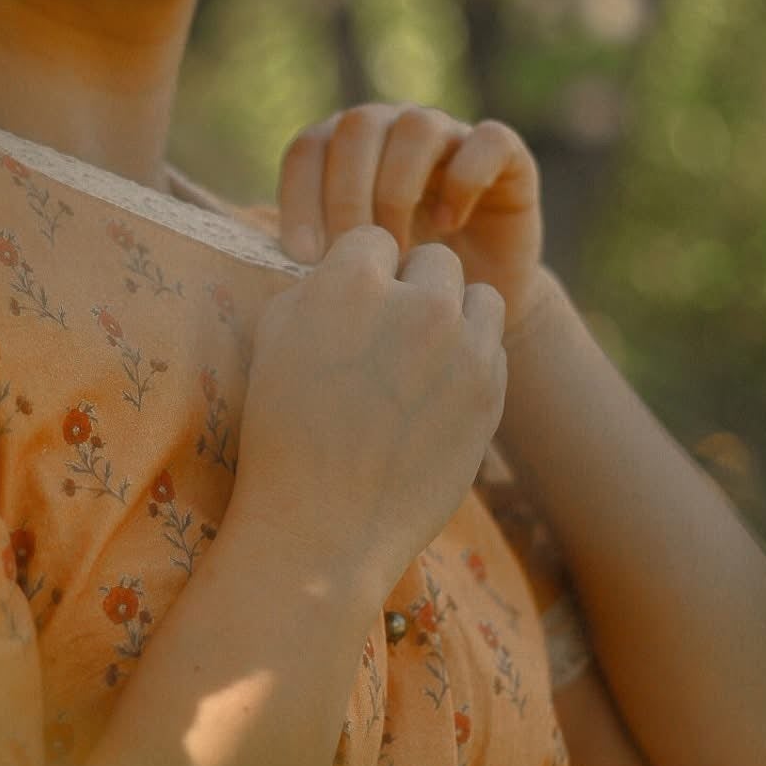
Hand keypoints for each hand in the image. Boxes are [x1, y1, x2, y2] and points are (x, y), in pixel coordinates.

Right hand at [236, 228, 507, 596]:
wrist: (322, 526)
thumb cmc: (282, 433)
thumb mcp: (273, 339)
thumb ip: (314, 287)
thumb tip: (345, 266)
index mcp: (351, 282)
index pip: (374, 239)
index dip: (361, 273)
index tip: (351, 311)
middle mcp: (416, 303)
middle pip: (434, 261)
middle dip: (414, 288)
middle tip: (389, 336)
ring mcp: (462, 347)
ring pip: (479, 297)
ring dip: (456, 316)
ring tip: (421, 359)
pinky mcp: (491, 389)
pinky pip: (493, 346)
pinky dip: (471, 360)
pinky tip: (434, 396)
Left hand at [277, 103, 547, 336]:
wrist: (469, 311)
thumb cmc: (396, 290)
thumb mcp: (346, 274)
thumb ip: (311, 254)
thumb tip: (268, 263)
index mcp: (344, 149)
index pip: (309, 146)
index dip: (299, 196)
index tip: (300, 258)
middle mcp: (393, 129)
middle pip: (357, 127)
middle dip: (347, 195)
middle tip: (352, 257)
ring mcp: (450, 135)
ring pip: (416, 126)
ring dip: (399, 189)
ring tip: (399, 250)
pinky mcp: (505, 154)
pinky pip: (487, 139)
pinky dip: (464, 180)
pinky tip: (449, 227)